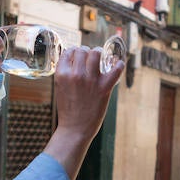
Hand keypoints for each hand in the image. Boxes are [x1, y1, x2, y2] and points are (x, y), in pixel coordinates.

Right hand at [43, 46, 124, 179]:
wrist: (75, 129)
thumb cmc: (68, 109)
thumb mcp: (60, 88)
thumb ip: (66, 74)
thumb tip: (75, 60)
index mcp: (62, 74)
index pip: (69, 52)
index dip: (74, 51)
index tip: (78, 54)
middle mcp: (76, 74)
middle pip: (82, 50)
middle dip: (86, 51)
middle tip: (90, 56)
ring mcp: (91, 80)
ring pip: (96, 54)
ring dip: (99, 53)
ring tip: (101, 56)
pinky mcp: (104, 88)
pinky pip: (115, 70)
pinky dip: (119, 65)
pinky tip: (119, 64)